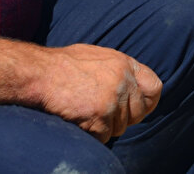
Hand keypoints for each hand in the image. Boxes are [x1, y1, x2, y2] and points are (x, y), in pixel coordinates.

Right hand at [35, 43, 161, 141]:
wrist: (39, 74)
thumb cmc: (63, 66)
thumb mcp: (97, 57)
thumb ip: (117, 70)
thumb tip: (132, 86)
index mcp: (124, 64)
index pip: (154, 87)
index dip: (147, 102)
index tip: (137, 109)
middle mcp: (123, 80)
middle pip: (137, 113)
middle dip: (122, 119)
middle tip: (101, 115)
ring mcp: (112, 99)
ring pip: (119, 128)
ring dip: (103, 127)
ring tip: (84, 111)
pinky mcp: (99, 116)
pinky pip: (103, 137)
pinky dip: (91, 134)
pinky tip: (78, 120)